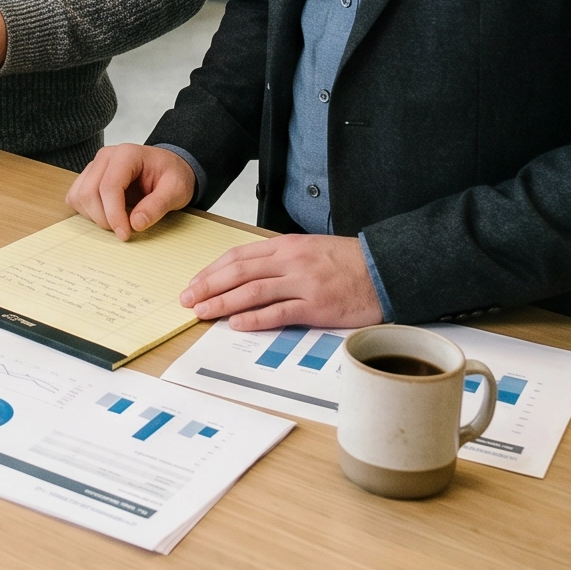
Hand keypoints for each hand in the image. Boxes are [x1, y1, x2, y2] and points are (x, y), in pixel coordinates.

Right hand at [67, 144, 196, 238]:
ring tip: (118, 221)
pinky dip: (88, 212)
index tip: (125, 234)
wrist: (169, 167)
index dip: (114, 215)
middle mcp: (106, 156)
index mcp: (127, 154)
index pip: (109, 187)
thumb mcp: (176, 190)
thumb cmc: (173, 175)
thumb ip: (157, 206)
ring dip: (94, 216)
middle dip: (104, 219)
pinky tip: (108, 215)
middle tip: (124, 231)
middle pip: (89, 193)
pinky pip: (76, 197)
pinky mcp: (89, 177)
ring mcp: (95, 165)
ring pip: (79, 196)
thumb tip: (136, 223)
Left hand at [181, 233, 382, 331]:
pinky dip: (255, 318)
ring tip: (202, 311)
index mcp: (286, 246)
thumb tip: (247, 274)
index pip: (239, 256)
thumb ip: (280, 260)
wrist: (383, 270)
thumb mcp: (309, 250)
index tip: (194, 282)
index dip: (212, 270)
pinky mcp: (316, 306)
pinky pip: (280, 312)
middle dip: (208, 285)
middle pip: (239, 272)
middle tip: (187, 298)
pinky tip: (236, 323)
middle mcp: (290, 262)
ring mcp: (303, 283)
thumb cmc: (346, 263)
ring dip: (223, 302)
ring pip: (253, 291)